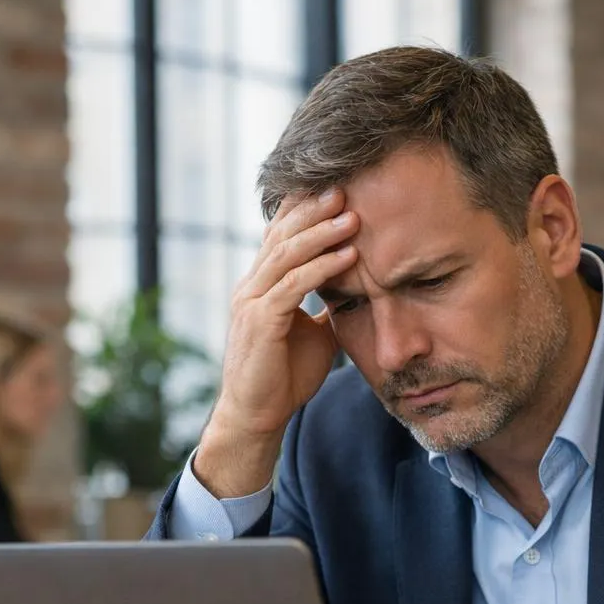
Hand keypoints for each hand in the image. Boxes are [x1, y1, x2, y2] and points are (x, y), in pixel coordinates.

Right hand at [193, 189, 359, 496]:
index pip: (280, 235)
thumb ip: (323, 305)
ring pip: (287, 255)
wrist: (258, 416)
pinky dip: (322, 268)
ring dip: (322, 233)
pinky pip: (293, 286)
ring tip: (352, 216)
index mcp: (260, 284)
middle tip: (347, 188)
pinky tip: (348, 256)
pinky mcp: (260, 322)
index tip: (338, 190)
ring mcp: (251, 302)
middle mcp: (251, 286)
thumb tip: (351, 289)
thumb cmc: (284, 376)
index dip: (305, 210)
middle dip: (314, 210)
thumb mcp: (311, 332)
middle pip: (282, 234)